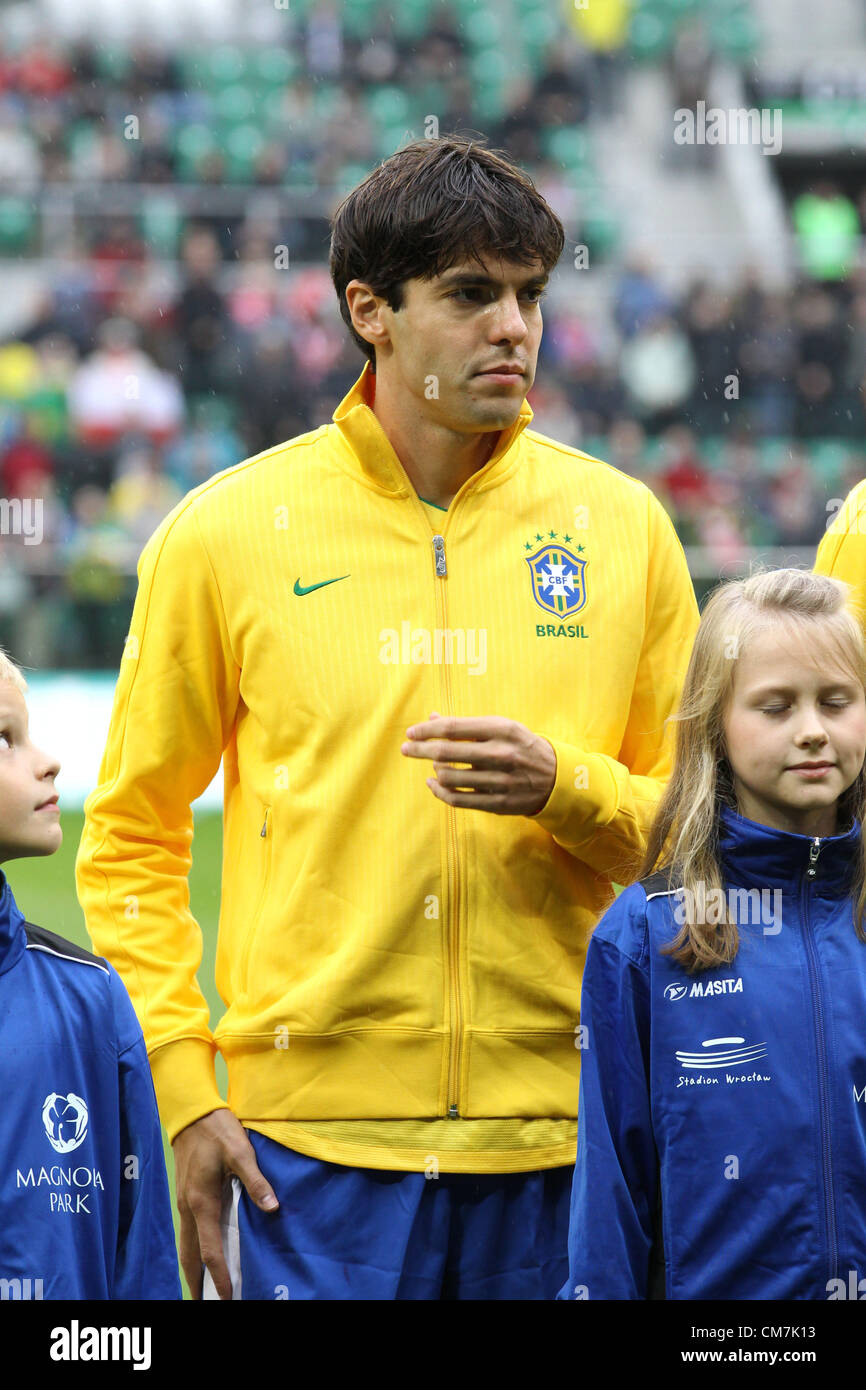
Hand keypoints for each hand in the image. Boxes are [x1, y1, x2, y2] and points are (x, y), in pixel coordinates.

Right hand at [173, 1107, 277, 1299]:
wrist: (192, 1113)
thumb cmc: (217, 1131)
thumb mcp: (241, 1152)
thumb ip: (255, 1181)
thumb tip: (272, 1207)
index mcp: (202, 1202)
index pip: (209, 1249)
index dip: (218, 1274)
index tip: (226, 1295)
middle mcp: (188, 1207)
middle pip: (189, 1254)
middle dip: (196, 1281)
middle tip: (204, 1303)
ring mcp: (184, 1201)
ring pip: (185, 1243)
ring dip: (192, 1266)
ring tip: (202, 1287)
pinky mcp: (186, 1194)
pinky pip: (188, 1230)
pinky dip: (193, 1248)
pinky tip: (202, 1250)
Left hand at [401, 712, 555, 815]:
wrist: (557, 778)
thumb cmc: (520, 746)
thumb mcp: (501, 728)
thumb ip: (466, 725)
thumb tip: (431, 718)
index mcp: (502, 729)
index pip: (453, 728)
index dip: (426, 730)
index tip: (410, 733)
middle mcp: (501, 754)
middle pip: (446, 753)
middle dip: (420, 750)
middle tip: (406, 749)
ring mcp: (500, 781)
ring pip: (449, 778)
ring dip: (435, 770)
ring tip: (434, 766)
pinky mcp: (498, 803)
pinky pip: (458, 799)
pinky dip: (439, 791)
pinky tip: (433, 783)